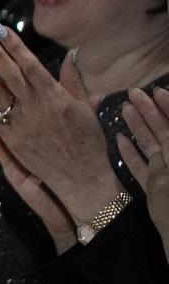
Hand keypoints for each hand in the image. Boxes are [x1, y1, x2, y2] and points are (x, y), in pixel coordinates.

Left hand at [0, 34, 120, 227]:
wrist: (81, 178)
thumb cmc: (88, 142)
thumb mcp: (86, 108)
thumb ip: (74, 80)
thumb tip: (72, 53)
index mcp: (55, 97)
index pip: (30, 65)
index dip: (14, 46)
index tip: (0, 29)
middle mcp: (35, 108)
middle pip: (9, 75)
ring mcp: (20, 123)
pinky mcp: (10, 138)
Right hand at [117, 86, 168, 252]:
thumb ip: (168, 146)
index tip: (157, 91)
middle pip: (165, 133)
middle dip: (151, 112)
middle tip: (133, 93)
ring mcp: (167, 178)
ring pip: (153, 148)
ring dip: (138, 128)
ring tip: (124, 109)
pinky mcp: (156, 191)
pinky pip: (143, 169)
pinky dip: (132, 154)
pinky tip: (120, 140)